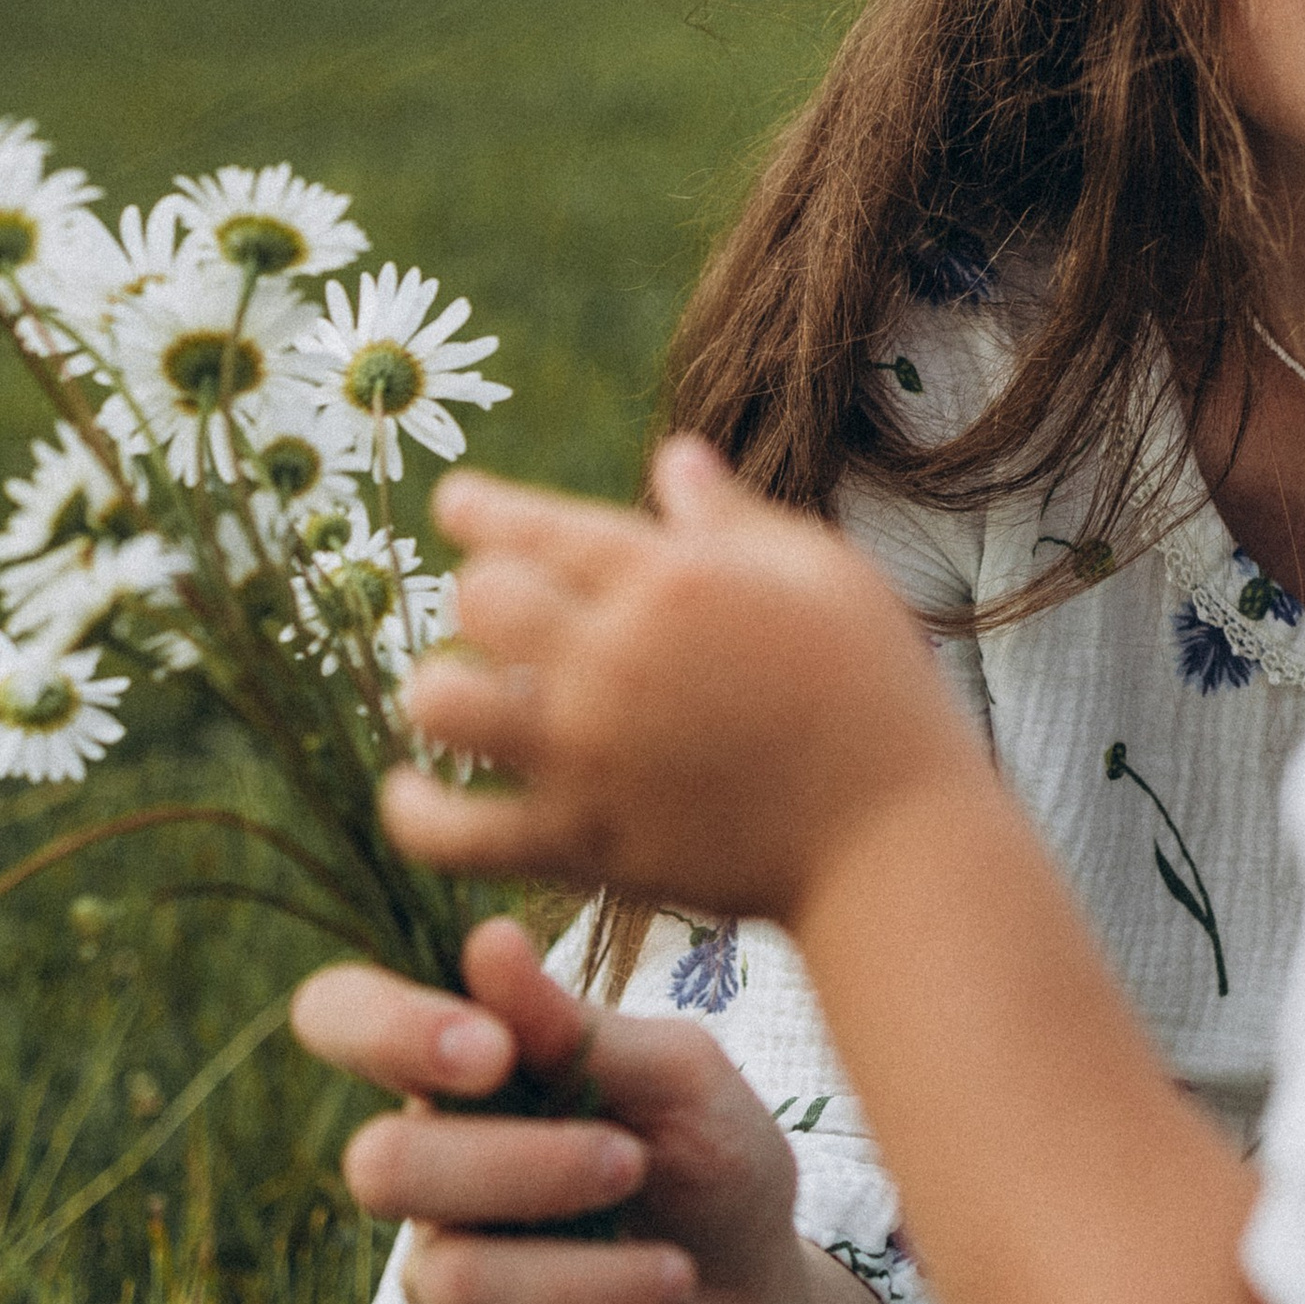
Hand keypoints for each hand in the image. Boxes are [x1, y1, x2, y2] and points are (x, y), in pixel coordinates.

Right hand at [291, 917, 923, 1303]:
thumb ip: (579, 1027)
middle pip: (384, 1165)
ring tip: (678, 1273)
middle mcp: (427, 1166)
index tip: (492, 1052)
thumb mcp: (678, 1077)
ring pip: (457, 1280)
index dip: (385, 1028)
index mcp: (463, 1067)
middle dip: (522, 1169)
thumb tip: (485, 940)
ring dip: (593, 1276)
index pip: (341, 1015)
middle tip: (633, 1164)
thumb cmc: (712, 1157)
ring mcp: (435, 1277)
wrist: (762, 1298)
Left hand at [380, 440, 980, 922]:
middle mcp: (614, 658)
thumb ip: (732, 517)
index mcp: (671, 580)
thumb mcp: (821, 573)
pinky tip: (410, 793)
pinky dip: (414, 814)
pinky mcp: (583, 844)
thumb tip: (671, 459)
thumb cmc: (873, 689)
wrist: (893, 836)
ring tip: (458, 698)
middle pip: (480, 600)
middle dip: (484, 596)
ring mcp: (590, 755)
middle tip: (503, 616)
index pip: (537, 525)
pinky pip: (454, 833)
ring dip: (439, 692)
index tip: (455, 504)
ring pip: (442, 703)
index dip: (479, 508)